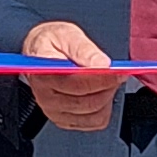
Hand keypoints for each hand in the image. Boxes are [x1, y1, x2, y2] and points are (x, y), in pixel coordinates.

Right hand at [22, 18, 122, 134]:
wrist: (39, 54)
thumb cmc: (51, 43)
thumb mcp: (66, 35)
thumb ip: (84, 49)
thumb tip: (102, 64)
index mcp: (42, 74)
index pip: (75, 84)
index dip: (100, 79)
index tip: (117, 72)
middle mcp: (45, 97)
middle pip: (87, 102)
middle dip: (108, 86)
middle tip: (118, 73)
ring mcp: (54, 112)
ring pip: (94, 113)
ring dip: (107, 96)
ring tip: (108, 80)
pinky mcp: (65, 121)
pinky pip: (95, 122)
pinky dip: (105, 108)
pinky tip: (100, 92)